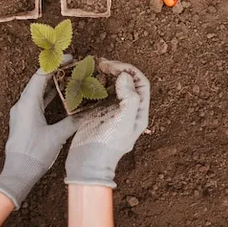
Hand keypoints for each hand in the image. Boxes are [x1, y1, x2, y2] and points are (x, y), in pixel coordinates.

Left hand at [0, 65, 79, 208]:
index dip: (55, 64)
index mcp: (28, 102)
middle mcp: (22, 104)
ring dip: (51, 84)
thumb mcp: (56, 136)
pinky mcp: (23, 120)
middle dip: (55, 72)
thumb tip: (88, 112)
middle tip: (71, 66)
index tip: (69, 58)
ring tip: (68, 78)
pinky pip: (36, 101)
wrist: (18, 173)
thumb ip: (72, 121)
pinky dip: (47, 96)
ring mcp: (21, 112)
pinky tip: (59, 96)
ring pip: (37, 91)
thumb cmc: (34, 153)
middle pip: (38, 81)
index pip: (41, 75)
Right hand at [65, 59, 149, 188]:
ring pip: (114, 85)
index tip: (113, 66)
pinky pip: (101, 92)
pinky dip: (96, 82)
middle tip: (102, 63)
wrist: (87, 163)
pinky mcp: (98, 111)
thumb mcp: (123, 123)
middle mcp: (127, 109)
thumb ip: (129, 99)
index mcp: (138, 112)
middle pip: (128, 81)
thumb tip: (125, 75)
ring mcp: (112, 110)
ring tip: (96, 66)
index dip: (129, 70)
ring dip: (106, 73)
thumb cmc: (107, 145)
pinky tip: (88, 78)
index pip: (140, 83)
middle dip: (117, 68)